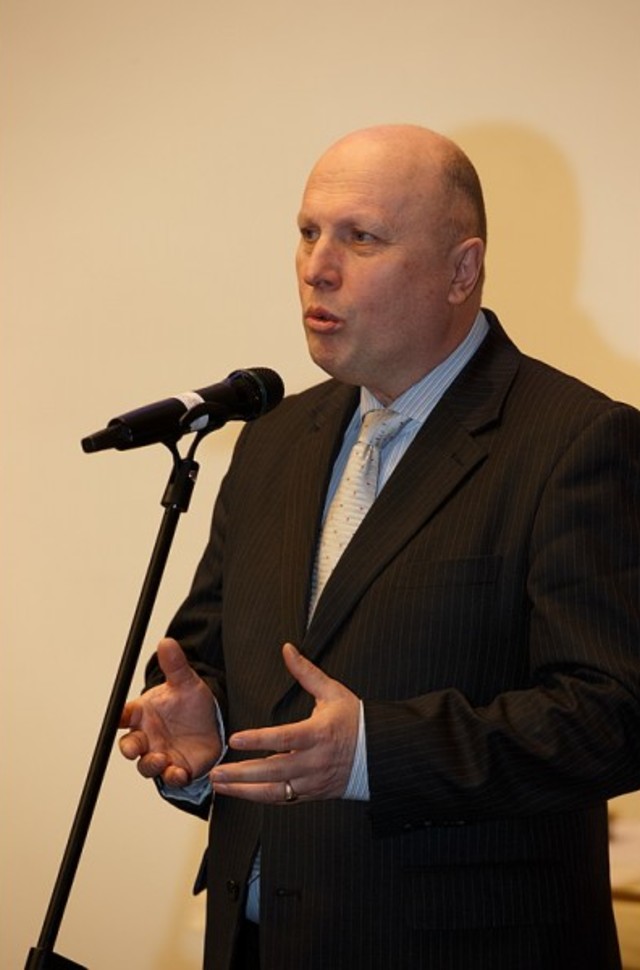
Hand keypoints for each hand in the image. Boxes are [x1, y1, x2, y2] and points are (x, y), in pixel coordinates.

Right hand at [119, 638, 221, 787]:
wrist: (212, 723)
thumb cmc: (192, 703)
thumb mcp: (186, 682)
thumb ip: (175, 665)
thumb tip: (167, 642)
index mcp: (143, 714)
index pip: (123, 716)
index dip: (118, 718)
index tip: (120, 717)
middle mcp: (147, 737)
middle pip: (129, 746)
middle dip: (130, 748)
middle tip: (137, 746)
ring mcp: (160, 754)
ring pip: (146, 765)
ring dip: (150, 764)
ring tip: (160, 759)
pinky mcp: (177, 768)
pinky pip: (170, 778)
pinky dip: (172, 777)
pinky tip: (179, 772)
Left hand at [210, 643, 359, 802]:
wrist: (380, 753)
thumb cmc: (354, 720)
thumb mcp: (333, 692)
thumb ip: (306, 672)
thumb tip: (287, 649)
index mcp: (319, 734)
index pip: (284, 738)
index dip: (259, 739)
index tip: (234, 739)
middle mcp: (315, 761)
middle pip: (274, 770)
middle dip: (242, 773)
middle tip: (216, 772)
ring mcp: (313, 781)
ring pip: (275, 791)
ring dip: (245, 790)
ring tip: (220, 785)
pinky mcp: (312, 793)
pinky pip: (283, 799)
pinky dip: (260, 798)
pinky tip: (241, 793)